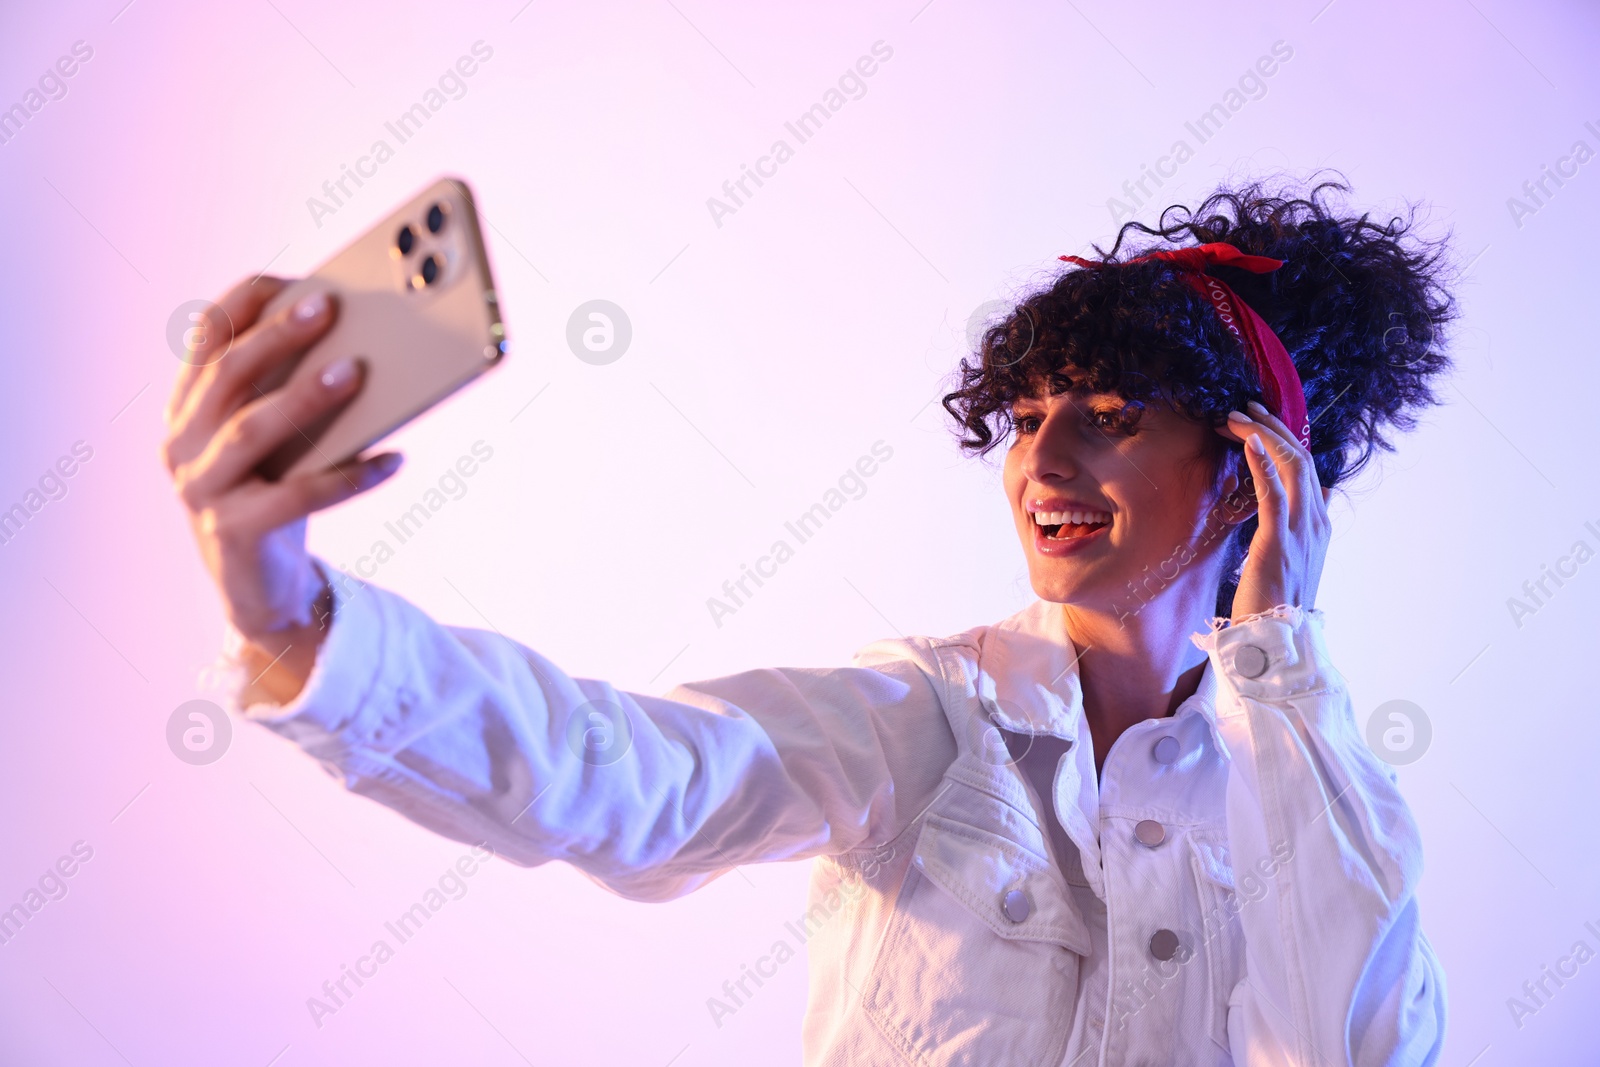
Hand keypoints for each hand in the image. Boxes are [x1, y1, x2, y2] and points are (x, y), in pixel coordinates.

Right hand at [162, 276, 402, 699]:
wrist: (261, 591)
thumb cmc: (278, 495)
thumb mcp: (282, 441)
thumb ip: (295, 395)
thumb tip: (363, 344)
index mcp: (186, 409)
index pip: (205, 340)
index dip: (244, 304)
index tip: (291, 278)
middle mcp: (181, 444)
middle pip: (227, 377)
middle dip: (278, 336)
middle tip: (329, 307)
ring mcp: (200, 490)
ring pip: (251, 430)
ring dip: (306, 396)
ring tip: (358, 372)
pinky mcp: (231, 532)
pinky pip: (295, 497)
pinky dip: (348, 477)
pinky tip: (393, 460)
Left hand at [1214, 400, 1331, 621]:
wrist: (1277, 640)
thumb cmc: (1275, 602)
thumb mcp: (1293, 557)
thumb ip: (1303, 525)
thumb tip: (1320, 496)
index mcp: (1318, 524)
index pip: (1305, 468)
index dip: (1281, 439)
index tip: (1255, 422)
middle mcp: (1316, 522)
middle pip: (1300, 458)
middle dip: (1272, 427)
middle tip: (1242, 407)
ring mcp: (1301, 531)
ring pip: (1291, 466)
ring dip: (1262, 435)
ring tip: (1235, 417)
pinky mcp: (1279, 542)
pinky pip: (1274, 494)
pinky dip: (1263, 463)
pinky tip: (1249, 441)